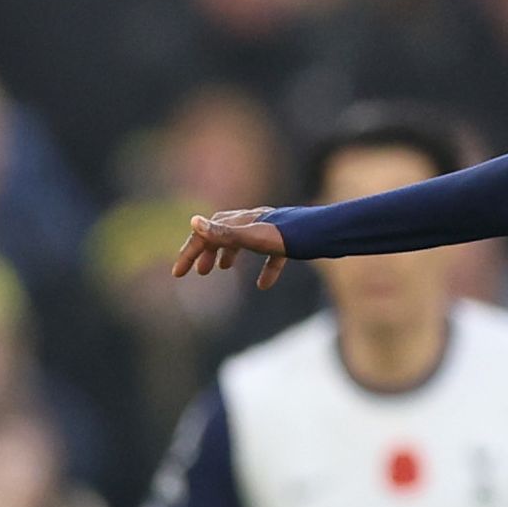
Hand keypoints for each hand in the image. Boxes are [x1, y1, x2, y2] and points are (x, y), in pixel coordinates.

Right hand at [174, 208, 290, 289]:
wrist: (329, 233)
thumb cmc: (292, 235)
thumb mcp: (255, 237)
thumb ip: (225, 233)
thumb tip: (193, 221)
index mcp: (241, 221)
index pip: (206, 234)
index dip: (190, 252)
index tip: (178, 273)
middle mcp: (254, 222)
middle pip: (222, 234)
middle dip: (205, 251)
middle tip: (197, 271)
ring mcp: (272, 231)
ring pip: (243, 241)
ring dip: (228, 254)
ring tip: (219, 269)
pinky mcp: (290, 241)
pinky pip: (272, 255)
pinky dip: (265, 269)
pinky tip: (263, 286)